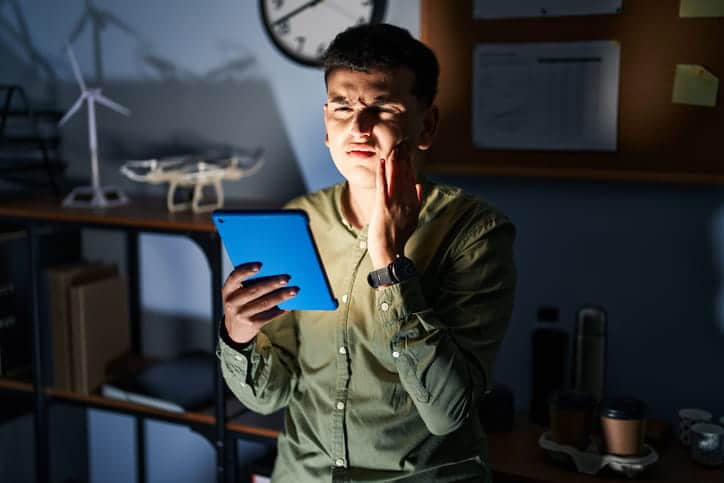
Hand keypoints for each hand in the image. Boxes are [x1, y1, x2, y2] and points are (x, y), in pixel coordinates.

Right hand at [222, 263, 298, 343]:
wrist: (235, 330)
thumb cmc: (241, 304)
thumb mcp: (237, 294)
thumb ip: (249, 284)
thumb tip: (274, 272)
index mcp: (227, 291)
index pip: (234, 278)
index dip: (246, 271)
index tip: (259, 265)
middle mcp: (232, 303)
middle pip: (254, 291)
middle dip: (272, 284)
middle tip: (286, 279)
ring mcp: (241, 315)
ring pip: (264, 303)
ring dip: (281, 296)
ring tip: (294, 291)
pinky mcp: (252, 324)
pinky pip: (269, 315)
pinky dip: (281, 310)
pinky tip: (290, 305)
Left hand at [367, 141, 422, 269]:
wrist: (389, 252)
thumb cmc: (398, 237)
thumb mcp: (413, 218)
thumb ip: (417, 200)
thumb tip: (420, 185)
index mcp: (414, 203)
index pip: (412, 179)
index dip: (410, 164)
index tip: (409, 151)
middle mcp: (407, 201)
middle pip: (406, 175)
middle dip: (405, 158)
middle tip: (403, 142)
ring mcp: (395, 203)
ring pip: (396, 177)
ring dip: (396, 160)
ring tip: (396, 146)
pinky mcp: (383, 206)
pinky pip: (384, 185)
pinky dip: (384, 172)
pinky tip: (384, 161)